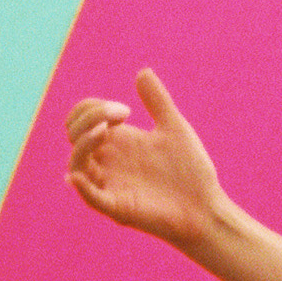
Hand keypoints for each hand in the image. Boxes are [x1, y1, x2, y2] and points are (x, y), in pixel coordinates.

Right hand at [66, 68, 222, 250]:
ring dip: (83, 143)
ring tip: (103, 131)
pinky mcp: (118, 208)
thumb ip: (158, 102)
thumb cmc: (191, 172)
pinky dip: (82, 187)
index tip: (126, 110)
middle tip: (122, 114)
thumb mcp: (175, 129)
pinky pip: (91, 197)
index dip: (93, 107)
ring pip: (75, 165)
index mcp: (117, 142)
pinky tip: (77, 175)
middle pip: (74, 135)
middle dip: (88, 117)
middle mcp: (108, 162)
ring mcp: (111, 185)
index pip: (82, 119)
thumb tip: (143, 72)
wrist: (207, 208)